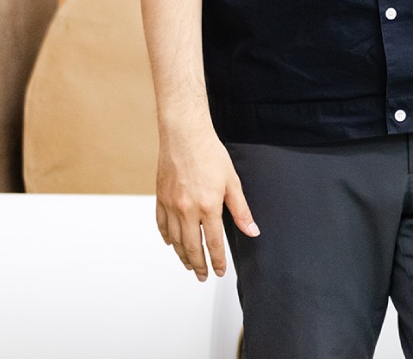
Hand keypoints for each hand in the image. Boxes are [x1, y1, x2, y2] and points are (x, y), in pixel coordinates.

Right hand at [155, 122, 257, 280]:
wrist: (185, 136)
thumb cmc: (210, 154)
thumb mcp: (233, 182)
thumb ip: (241, 210)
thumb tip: (252, 230)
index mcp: (208, 207)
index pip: (213, 243)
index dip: (217, 260)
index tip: (219, 272)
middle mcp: (186, 210)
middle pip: (192, 246)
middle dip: (198, 264)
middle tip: (202, 277)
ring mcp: (171, 206)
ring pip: (174, 240)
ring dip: (182, 255)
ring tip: (189, 264)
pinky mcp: (160, 199)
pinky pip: (161, 225)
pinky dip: (167, 237)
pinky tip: (172, 243)